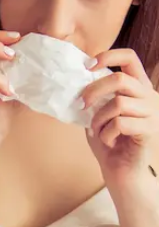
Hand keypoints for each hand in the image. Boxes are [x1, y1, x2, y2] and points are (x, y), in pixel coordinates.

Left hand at [82, 48, 158, 183]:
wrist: (121, 171)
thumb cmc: (109, 142)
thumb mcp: (98, 114)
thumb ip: (94, 98)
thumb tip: (74, 81)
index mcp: (138, 88)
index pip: (130, 58)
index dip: (109, 55)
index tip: (88, 66)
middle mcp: (149, 97)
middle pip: (120, 78)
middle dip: (93, 91)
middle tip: (81, 105)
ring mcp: (152, 113)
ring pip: (118, 103)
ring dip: (99, 118)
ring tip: (97, 130)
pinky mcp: (149, 130)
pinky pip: (120, 123)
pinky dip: (106, 133)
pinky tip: (107, 141)